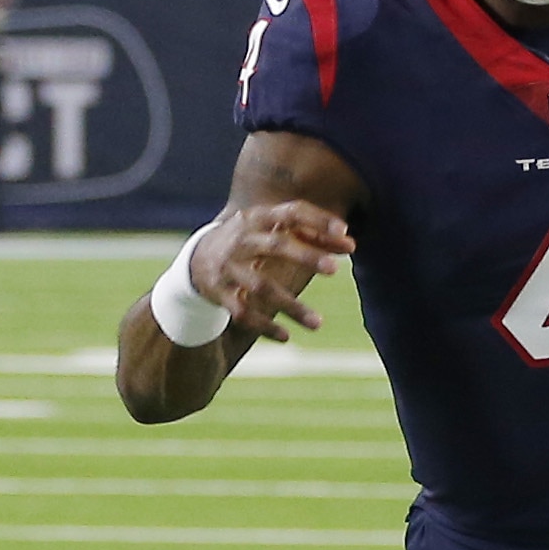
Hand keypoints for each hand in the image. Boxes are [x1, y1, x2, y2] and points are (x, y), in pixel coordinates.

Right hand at [188, 202, 354, 342]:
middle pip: (275, 245)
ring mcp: (228, 266)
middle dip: (305, 257)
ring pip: (260, 287)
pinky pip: (242, 312)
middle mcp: (241, 239)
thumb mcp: (273, 230)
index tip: (345, 230)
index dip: (317, 219)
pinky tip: (286, 337)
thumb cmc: (251, 240)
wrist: (197, 259)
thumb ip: (312, 235)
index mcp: (258, 218)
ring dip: (291, 306)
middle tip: (334, 270)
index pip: (290, 212)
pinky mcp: (219, 292)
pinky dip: (264, 326)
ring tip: (318, 323)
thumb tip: (351, 244)